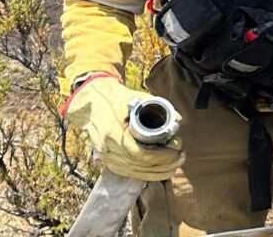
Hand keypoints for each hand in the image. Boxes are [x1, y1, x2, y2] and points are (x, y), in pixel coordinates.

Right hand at [62, 75, 183, 180]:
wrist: (92, 104)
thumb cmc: (116, 99)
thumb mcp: (136, 98)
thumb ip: (157, 106)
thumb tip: (178, 119)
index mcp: (113, 133)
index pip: (139, 153)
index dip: (160, 156)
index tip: (176, 151)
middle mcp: (108, 149)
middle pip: (139, 165)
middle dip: (163, 164)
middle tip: (181, 157)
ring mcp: (107, 157)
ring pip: (135, 172)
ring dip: (158, 172)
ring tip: (176, 165)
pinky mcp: (109, 161)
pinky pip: (129, 173)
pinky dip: (147, 175)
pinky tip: (162, 172)